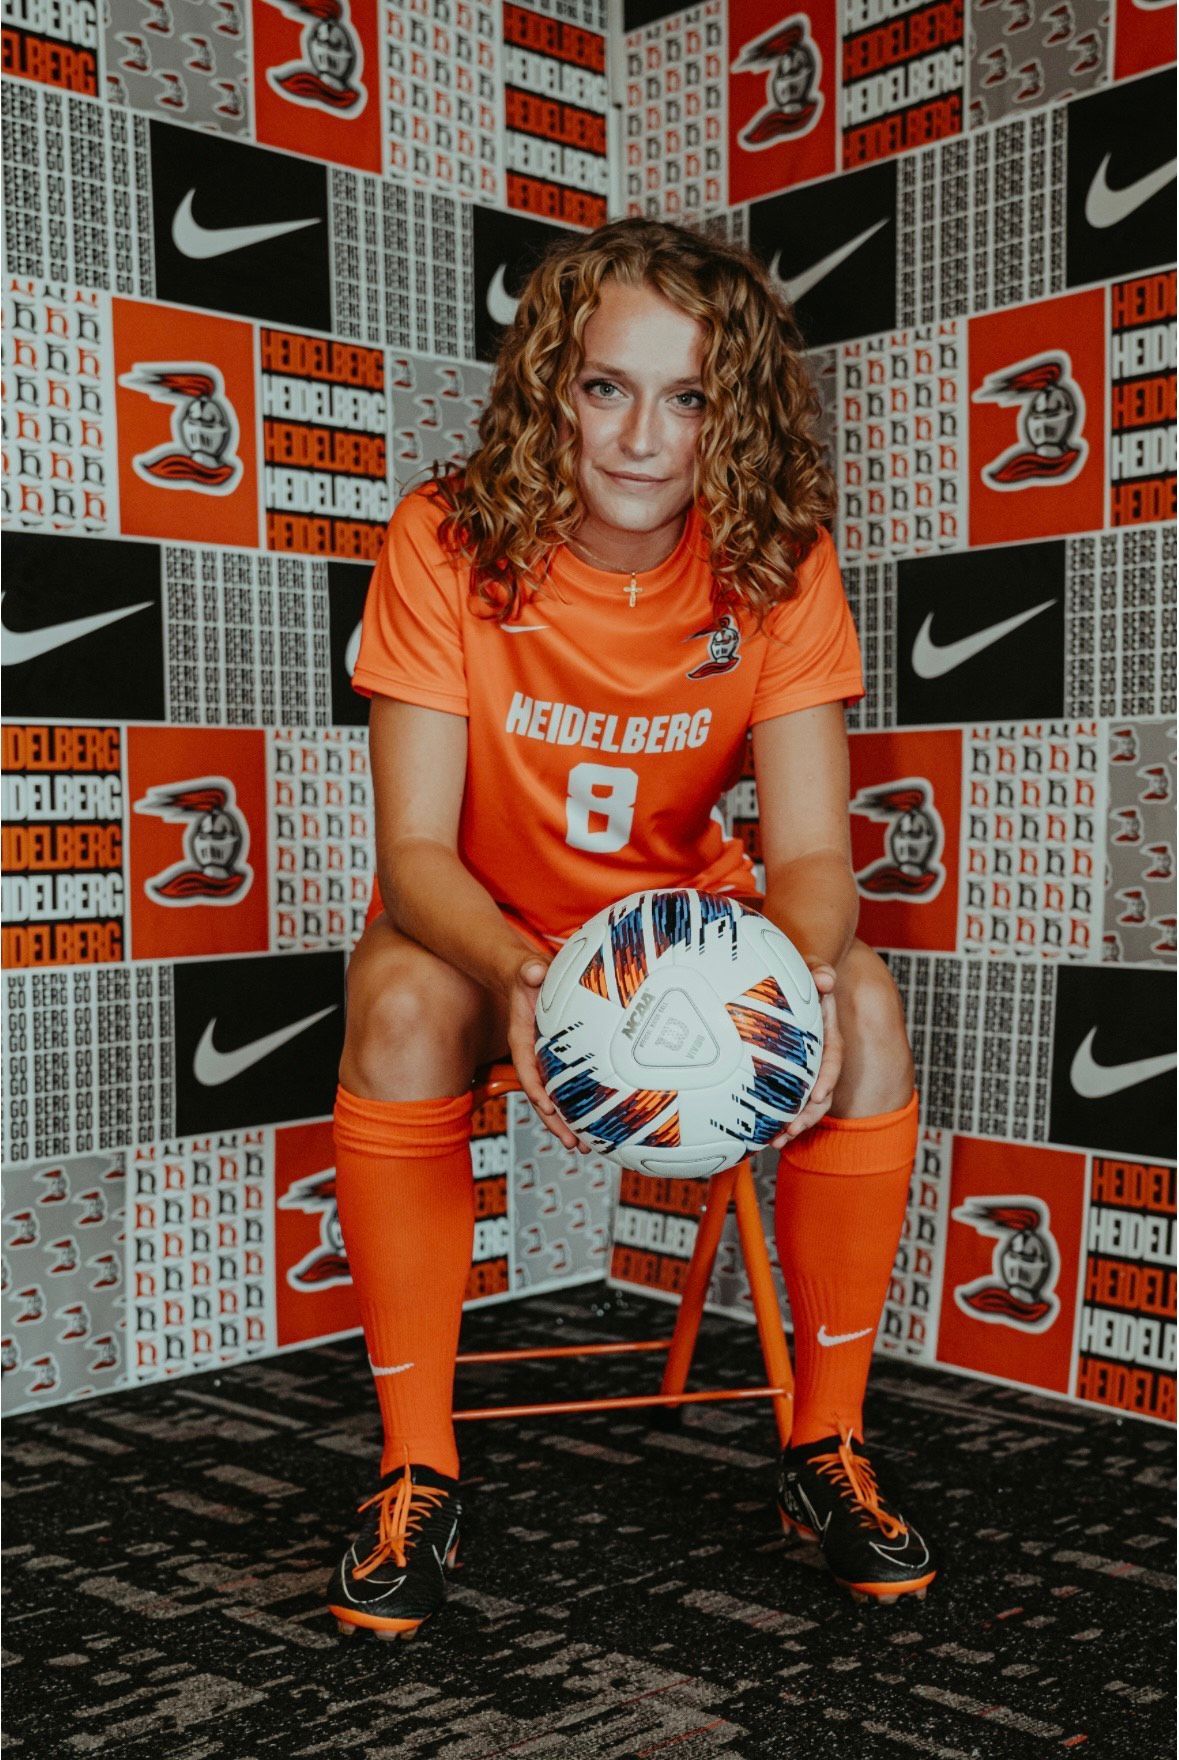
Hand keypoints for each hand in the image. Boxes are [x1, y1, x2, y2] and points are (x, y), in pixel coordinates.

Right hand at [504, 955, 591, 1154]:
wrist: (526, 976)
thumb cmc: (526, 975)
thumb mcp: (526, 970)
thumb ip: (528, 971)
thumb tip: (534, 972)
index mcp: (521, 1038)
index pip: (525, 1067)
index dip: (535, 1089)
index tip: (547, 1108)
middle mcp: (532, 1054)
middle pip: (540, 1095)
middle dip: (554, 1122)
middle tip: (572, 1143)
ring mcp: (544, 1060)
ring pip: (553, 1097)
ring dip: (566, 1123)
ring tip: (583, 1146)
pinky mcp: (557, 1061)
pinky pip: (565, 1087)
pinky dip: (575, 1106)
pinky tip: (592, 1122)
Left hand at [771, 961, 841, 1148]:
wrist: (786, 977)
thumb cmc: (798, 972)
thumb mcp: (808, 967)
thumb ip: (818, 971)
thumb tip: (826, 980)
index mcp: (825, 1032)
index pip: (832, 1056)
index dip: (828, 1077)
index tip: (819, 1095)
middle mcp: (816, 1053)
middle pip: (820, 1089)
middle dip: (809, 1114)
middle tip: (792, 1131)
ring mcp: (801, 1064)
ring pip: (803, 1100)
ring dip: (792, 1123)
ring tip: (775, 1143)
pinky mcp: (783, 1070)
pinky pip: (782, 1095)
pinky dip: (773, 1114)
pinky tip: (757, 1133)